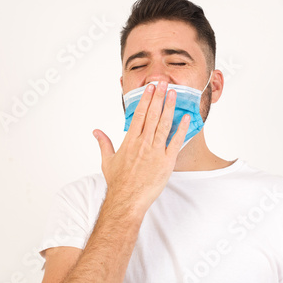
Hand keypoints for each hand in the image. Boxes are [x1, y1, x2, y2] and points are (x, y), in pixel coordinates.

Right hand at [92, 81, 189, 215]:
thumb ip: (104, 143)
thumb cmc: (118, 182)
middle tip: (164, 83)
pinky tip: (186, 117)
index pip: (139, 114)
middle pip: (152, 115)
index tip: (150, 88)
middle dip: (158, 97)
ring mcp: (155, 151)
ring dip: (169, 107)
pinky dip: (181, 129)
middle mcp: (143, 143)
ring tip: (174, 93)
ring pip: (164, 124)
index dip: (146, 99)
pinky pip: (175, 142)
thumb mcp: (108, 161)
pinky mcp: (167, 161)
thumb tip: (96, 131)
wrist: (127, 200)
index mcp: (130, 140)